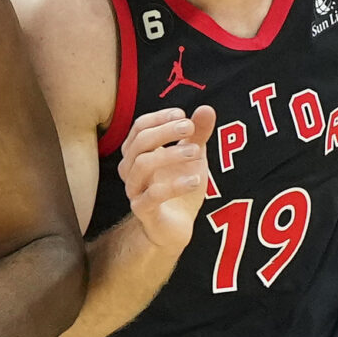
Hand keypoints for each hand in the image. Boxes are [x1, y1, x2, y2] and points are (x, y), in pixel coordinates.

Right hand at [119, 105, 217, 253]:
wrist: (175, 227)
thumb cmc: (179, 187)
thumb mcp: (193, 157)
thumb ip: (198, 134)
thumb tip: (207, 109)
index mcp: (138, 153)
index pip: (139, 127)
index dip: (160, 118)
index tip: (183, 115)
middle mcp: (130, 170)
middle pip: (139, 142)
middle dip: (165, 131)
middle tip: (190, 127)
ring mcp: (134, 191)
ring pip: (142, 165)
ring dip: (170, 154)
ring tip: (195, 152)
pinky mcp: (143, 211)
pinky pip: (153, 195)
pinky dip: (175, 185)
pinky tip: (196, 179)